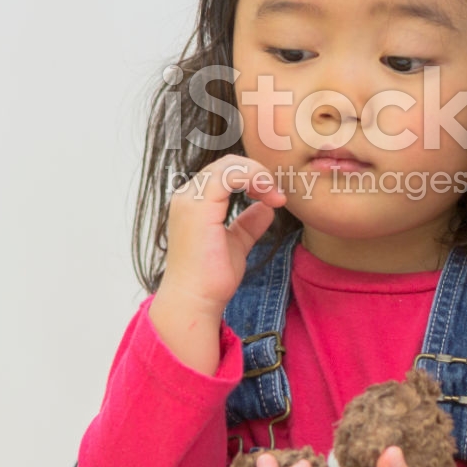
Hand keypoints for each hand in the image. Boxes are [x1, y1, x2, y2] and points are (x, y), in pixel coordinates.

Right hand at [149, 155, 286, 374]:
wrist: (196, 301)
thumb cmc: (211, 279)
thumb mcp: (237, 244)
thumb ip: (248, 224)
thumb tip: (266, 209)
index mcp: (193, 203)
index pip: (225, 173)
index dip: (253, 178)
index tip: (274, 197)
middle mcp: (187, 196)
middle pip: (227, 164)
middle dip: (258, 174)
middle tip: (278, 196)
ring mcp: (190, 199)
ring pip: (228, 165)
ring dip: (258, 176)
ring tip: (275, 197)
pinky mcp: (198, 206)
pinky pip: (228, 175)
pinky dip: (252, 178)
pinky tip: (267, 195)